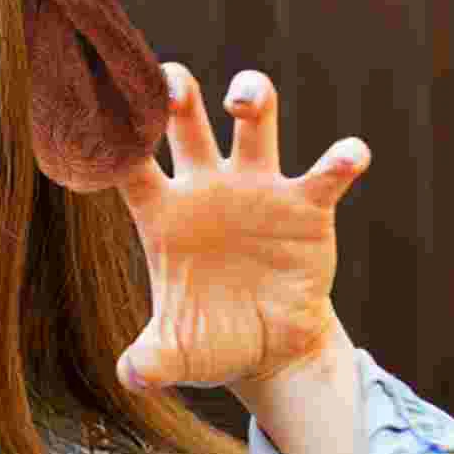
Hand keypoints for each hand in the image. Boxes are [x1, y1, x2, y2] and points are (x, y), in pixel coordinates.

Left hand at [112, 63, 370, 392]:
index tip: (105, 121)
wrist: (268, 350)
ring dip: (252, 95)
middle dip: (178, 94)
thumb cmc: (211, 342)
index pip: (131, 171)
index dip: (117, 145)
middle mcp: (206, 190)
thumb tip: (133, 376)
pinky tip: (348, 158)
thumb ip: (151, 361)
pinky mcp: (305, 205)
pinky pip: (326, 172)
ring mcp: (257, 190)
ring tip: (244, 97)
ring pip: (253, 123)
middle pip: (186, 125)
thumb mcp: (177, 356)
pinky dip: (341, 159)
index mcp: (163, 217)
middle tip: (170, 77)